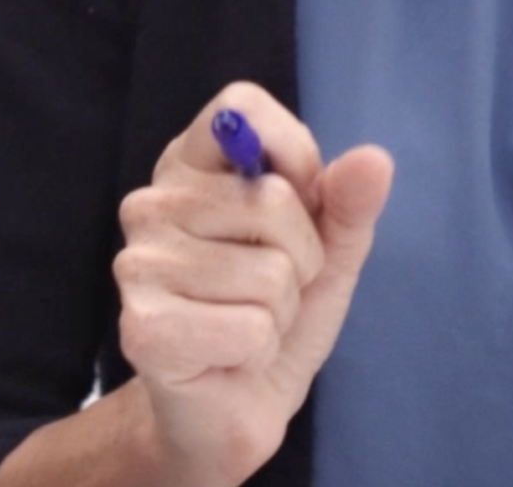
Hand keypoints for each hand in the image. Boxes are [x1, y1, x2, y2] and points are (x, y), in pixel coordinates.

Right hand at [112, 83, 393, 485]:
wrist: (236, 405)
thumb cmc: (276, 309)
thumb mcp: (329, 246)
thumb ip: (349, 200)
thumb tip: (374, 159)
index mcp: (188, 164)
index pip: (240, 107)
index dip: (293, 153)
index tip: (300, 201)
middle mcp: (151, 203)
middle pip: (271, 199)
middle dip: (299, 257)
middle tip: (271, 287)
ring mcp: (138, 264)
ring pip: (268, 272)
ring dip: (280, 311)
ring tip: (251, 324)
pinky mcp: (143, 328)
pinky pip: (251, 326)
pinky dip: (261, 348)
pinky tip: (232, 356)